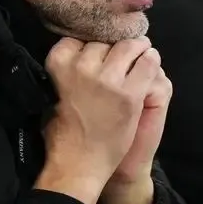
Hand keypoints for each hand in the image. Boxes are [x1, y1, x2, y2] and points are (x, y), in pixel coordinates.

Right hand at [35, 37, 161, 203]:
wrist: (80, 165)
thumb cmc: (62, 134)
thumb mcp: (52, 95)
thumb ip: (64, 73)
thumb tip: (78, 55)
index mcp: (59, 66)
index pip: (77, 39)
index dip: (88, 45)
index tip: (94, 52)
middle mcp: (83, 67)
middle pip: (104, 42)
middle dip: (111, 47)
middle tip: (118, 55)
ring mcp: (109, 80)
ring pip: (128, 46)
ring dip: (135, 48)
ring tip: (140, 51)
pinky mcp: (131, 94)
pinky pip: (147, 64)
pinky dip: (150, 61)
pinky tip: (150, 63)